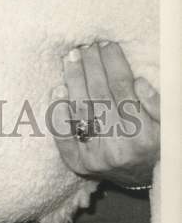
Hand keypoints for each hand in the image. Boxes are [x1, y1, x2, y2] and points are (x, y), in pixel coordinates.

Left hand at [51, 41, 159, 187]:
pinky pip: (63, 135)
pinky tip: (57, 89)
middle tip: (86, 46)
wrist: (138, 178)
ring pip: (80, 109)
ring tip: (71, 57)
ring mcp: (96, 157)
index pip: (122, 89)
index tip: (107, 44)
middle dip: (91, 65)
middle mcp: (119, 147)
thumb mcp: (165, 125)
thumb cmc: (152, 143)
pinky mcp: (78, 163)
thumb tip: (138, 83)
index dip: (113, 63)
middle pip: (99, 95)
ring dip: (73, 78)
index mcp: (145, 136)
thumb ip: (157, 104)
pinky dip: (59, 111)